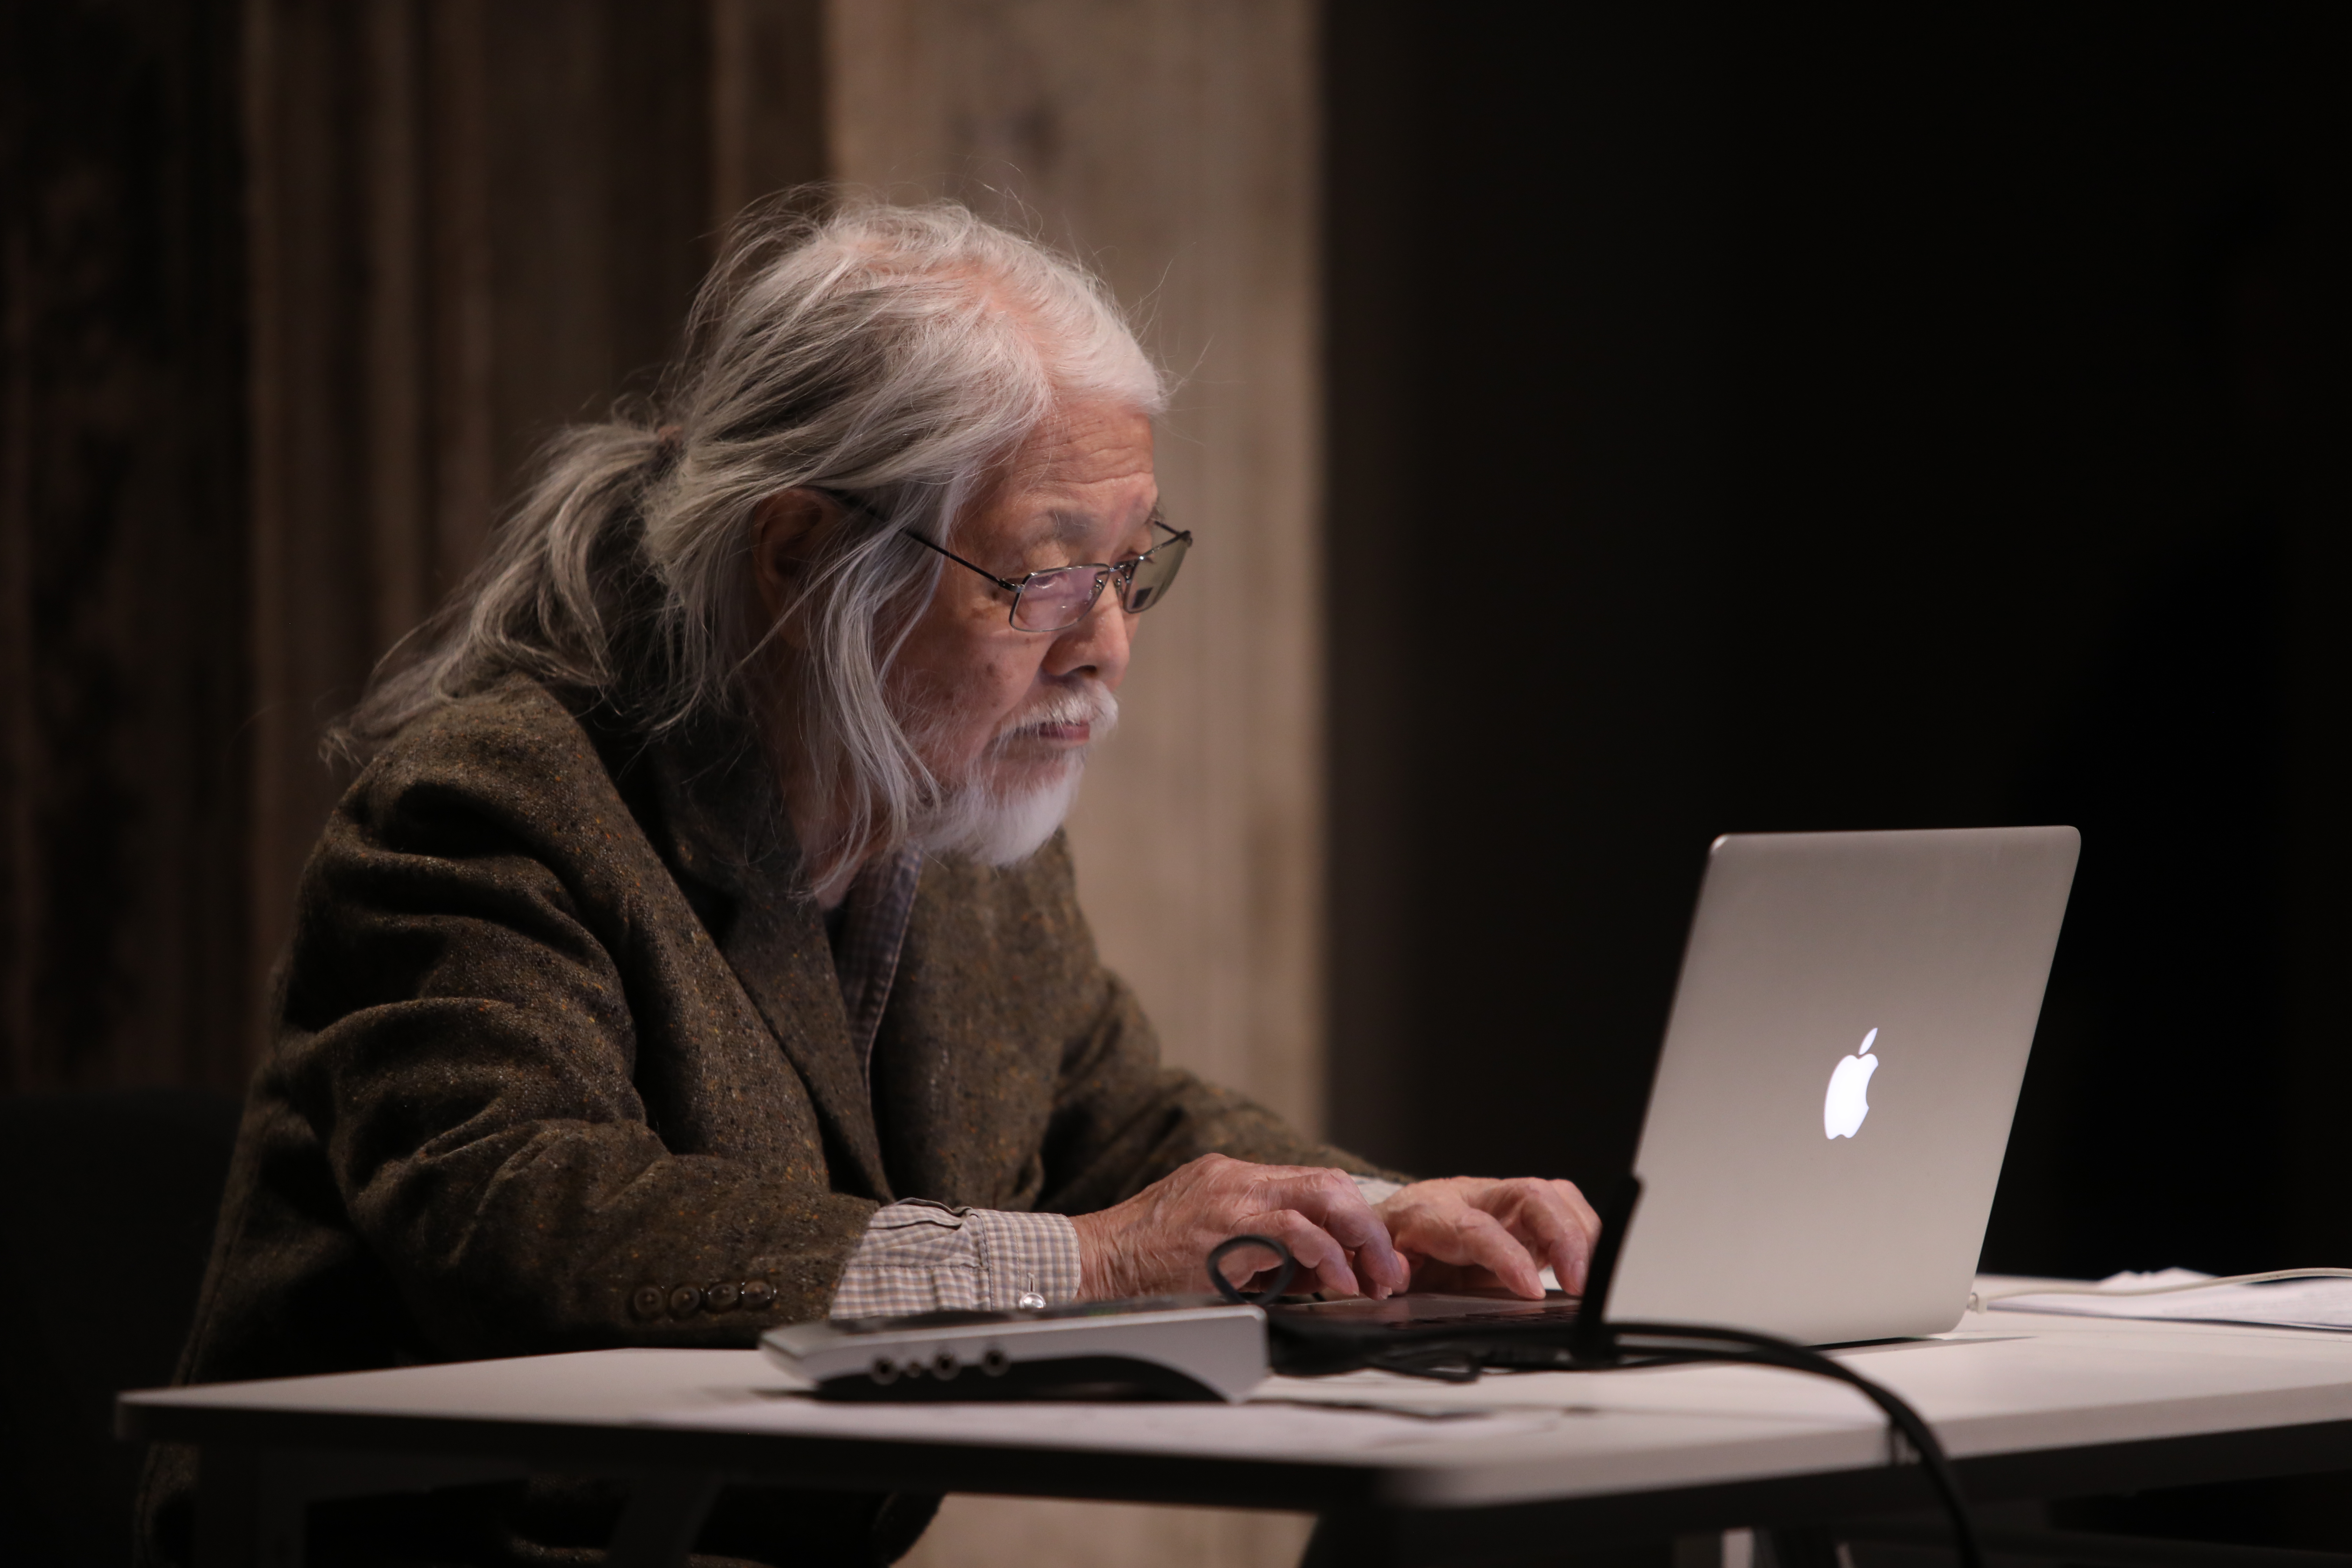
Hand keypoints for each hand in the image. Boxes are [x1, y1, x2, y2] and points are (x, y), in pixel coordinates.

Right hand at [1070, 1154, 1410, 1300]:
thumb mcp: (1211, 1243)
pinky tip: (1336, 1282)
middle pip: (1328, 1184)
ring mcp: (1232, 1197)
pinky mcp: (1225, 1227)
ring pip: (1321, 1196)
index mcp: (1234, 1177)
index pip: (1314, 1184)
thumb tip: (1318, 1273)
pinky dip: (1325, 1256)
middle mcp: (1237, 1178)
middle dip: (1368, 1228)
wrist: (1094, 1263)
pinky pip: (1292, 1231)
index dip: (1354, 1220)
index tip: (1374, 1257)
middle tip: (1387, 1269)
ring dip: (1358, 1241)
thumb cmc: (1144, 1262)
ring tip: (1372, 1279)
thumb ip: (1263, 1250)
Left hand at [1376, 1176, 1600, 1298]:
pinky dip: (1583, 1234)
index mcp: (1431, 1211)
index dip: (1507, 1255)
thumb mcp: (1372, 1262)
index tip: (1531, 1289)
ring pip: (1553, 1196)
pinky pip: (1563, 1210)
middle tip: (1579, 1283)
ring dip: (1580, 1234)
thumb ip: (1385, 1270)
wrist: (1387, 1224)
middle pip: (1529, 1195)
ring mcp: (1502, 1204)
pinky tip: (1591, 1264)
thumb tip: (1396, 1280)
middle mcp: (1473, 1198)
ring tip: (1591, 1278)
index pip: (1477, 1227)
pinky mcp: (1523, 1218)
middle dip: (1563, 1235)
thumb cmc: (1383, 1245)